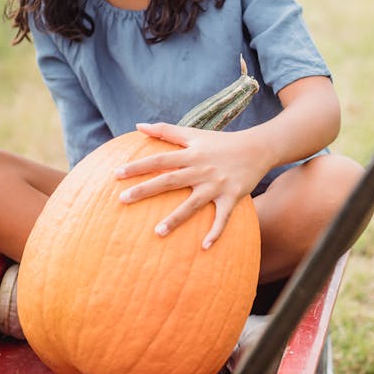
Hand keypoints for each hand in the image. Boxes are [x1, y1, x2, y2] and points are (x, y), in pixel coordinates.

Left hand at [115, 123, 264, 248]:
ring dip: (175, 218)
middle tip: (122, 200)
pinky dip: (215, 232)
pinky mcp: (232, 197)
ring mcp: (216, 185)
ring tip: (157, 232)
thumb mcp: (194, 133)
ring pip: (193, 204)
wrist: (257, 148)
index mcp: (190, 154)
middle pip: (169, 180)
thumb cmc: (220, 142)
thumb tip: (138, 125)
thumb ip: (165, 130)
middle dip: (145, 189)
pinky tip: (204, 247)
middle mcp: (201, 169)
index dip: (138, 166)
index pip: (159, 160)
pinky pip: (222, 217)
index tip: (116, 174)